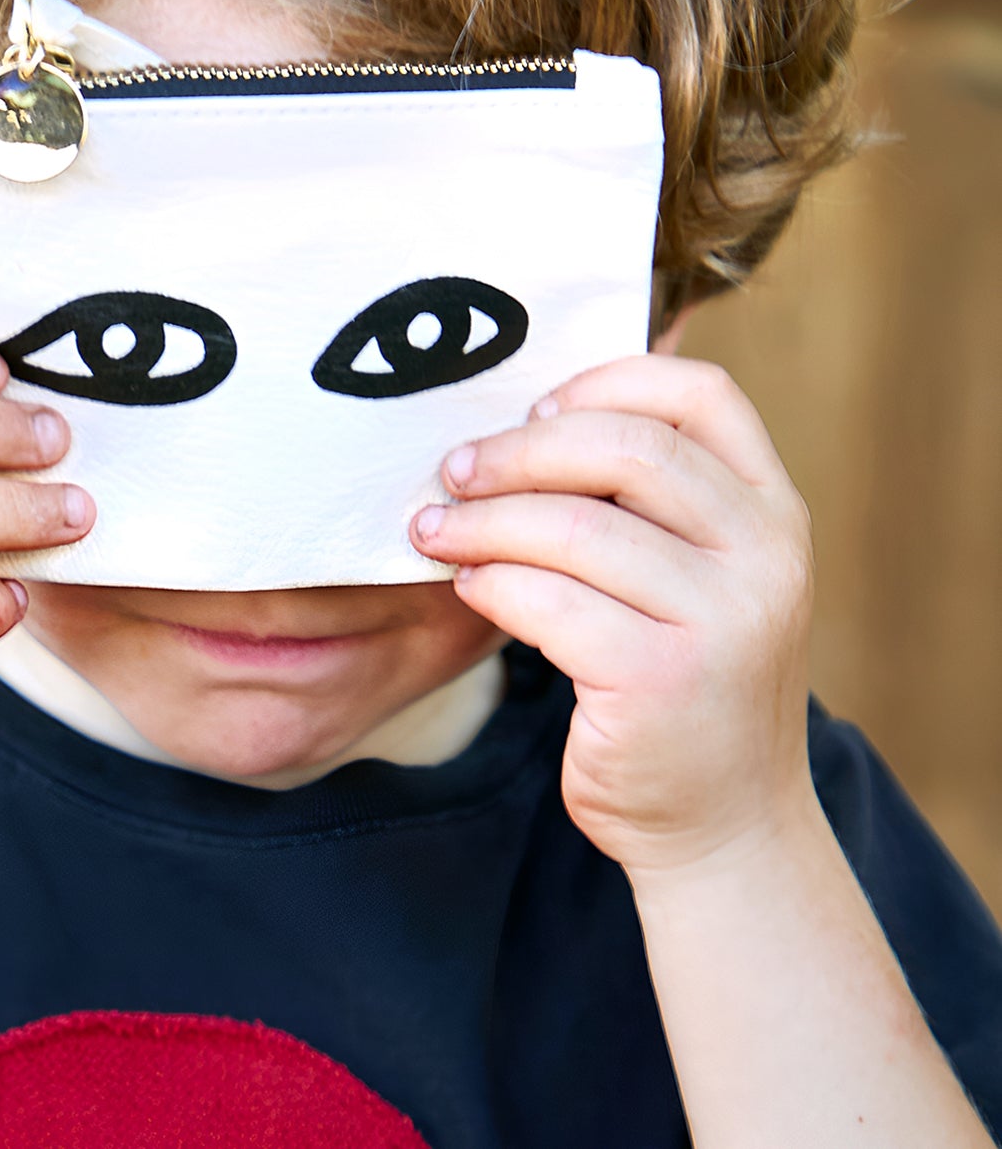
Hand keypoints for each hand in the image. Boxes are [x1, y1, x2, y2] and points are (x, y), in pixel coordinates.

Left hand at [410, 355, 816, 879]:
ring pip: (574, 527)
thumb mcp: (704, 575)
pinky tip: (467, 584)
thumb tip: (535, 407)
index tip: (534, 406)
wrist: (725, 829)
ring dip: (483, 520)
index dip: (607, 380)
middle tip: (455, 469)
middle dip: (520, 451)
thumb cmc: (686, 680)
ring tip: (434, 529)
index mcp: (775, 511)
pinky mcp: (662, 682)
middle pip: (625, 447)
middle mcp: (765, 556)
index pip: (701, 395)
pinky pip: (548, 602)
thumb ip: (653, 498)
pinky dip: (492, 583)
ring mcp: (723, 620)